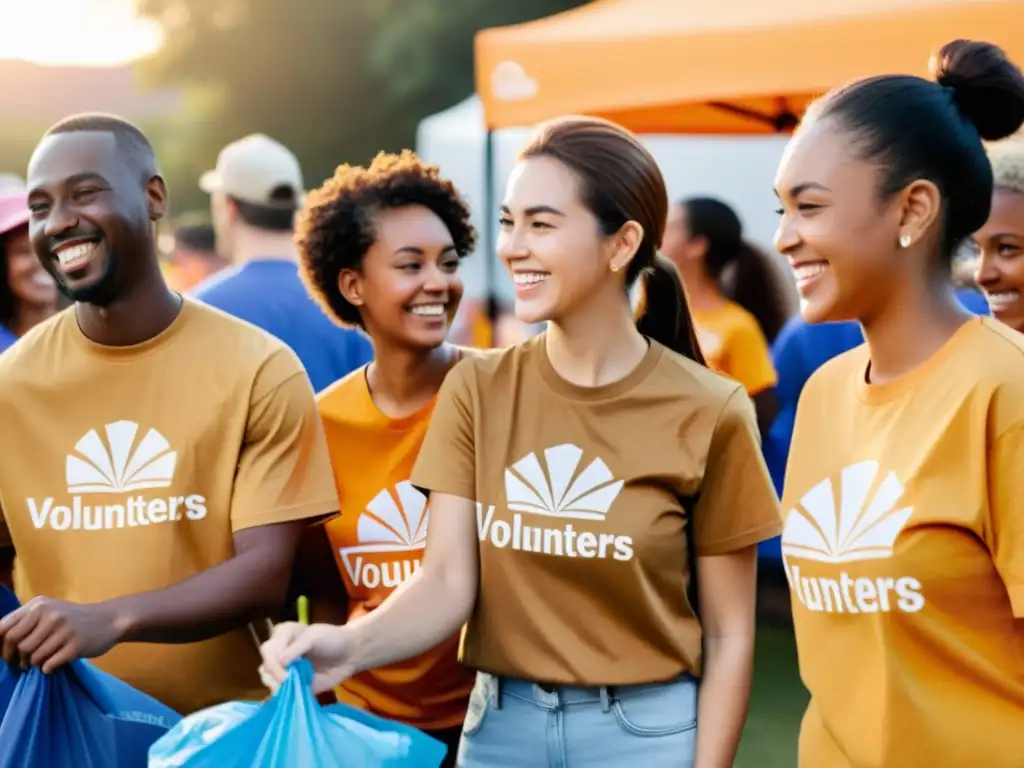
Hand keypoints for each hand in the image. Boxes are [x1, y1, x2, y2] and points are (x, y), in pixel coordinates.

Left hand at [0, 596, 120, 673]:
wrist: (109, 620)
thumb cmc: (73, 619)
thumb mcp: (49, 611)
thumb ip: (25, 622)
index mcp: (39, 605)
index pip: (4, 628)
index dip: (0, 646)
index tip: (6, 655)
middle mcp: (50, 615)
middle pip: (17, 644)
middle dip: (15, 659)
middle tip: (21, 664)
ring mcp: (64, 630)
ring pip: (33, 657)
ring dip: (34, 664)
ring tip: (42, 661)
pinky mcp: (75, 646)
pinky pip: (49, 664)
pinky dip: (48, 668)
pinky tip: (55, 663)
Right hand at [258, 622, 354, 694]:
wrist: (349, 654)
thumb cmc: (332, 639)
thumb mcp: (314, 636)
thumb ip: (297, 648)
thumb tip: (280, 662)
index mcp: (282, 636)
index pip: (267, 650)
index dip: (273, 662)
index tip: (286, 671)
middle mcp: (279, 653)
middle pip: (265, 666)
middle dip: (275, 675)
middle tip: (289, 680)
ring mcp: (285, 670)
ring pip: (269, 681)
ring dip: (279, 685)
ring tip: (293, 683)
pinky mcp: (292, 685)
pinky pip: (281, 693)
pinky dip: (285, 695)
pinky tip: (295, 692)